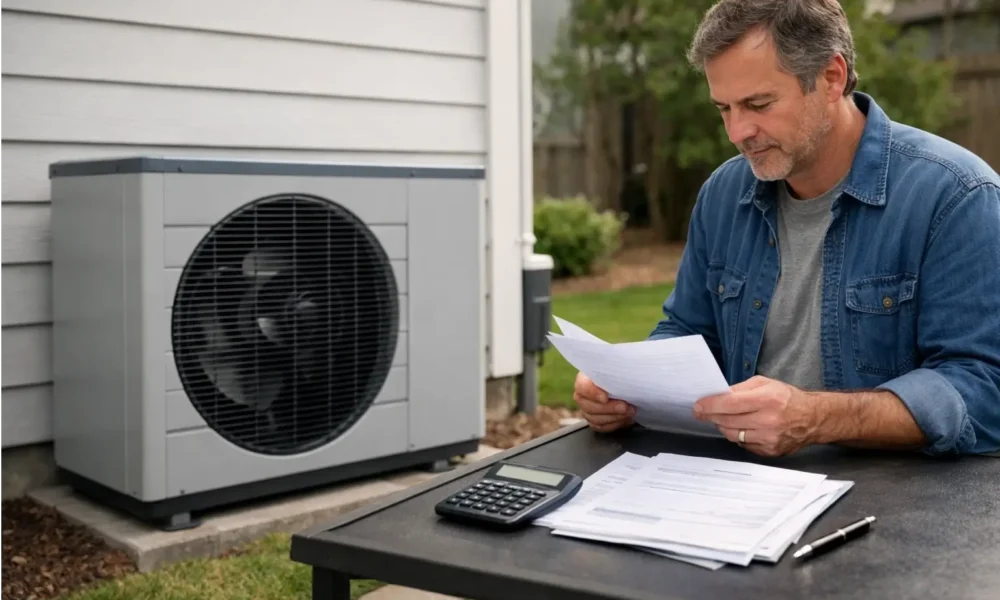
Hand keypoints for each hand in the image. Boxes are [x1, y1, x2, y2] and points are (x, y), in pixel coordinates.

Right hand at [574, 372, 635, 432]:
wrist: (628, 385)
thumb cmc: (622, 373)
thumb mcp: (619, 368)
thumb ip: (616, 370)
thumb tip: (623, 372)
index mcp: (585, 377)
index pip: (581, 386)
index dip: (592, 393)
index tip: (605, 397)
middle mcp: (582, 394)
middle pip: (587, 406)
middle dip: (609, 408)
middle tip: (626, 406)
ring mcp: (586, 409)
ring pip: (594, 418)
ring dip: (614, 417)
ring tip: (630, 411)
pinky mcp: (594, 420)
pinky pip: (600, 427)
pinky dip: (614, 424)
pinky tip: (625, 418)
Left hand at [692, 375, 818, 456]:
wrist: (812, 418)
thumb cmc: (786, 398)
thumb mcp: (765, 383)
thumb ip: (741, 388)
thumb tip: (718, 395)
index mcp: (768, 399)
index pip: (730, 403)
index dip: (710, 405)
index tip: (698, 406)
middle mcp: (769, 420)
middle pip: (728, 421)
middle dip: (712, 416)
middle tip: (703, 412)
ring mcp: (769, 438)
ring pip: (732, 435)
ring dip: (723, 426)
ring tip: (723, 418)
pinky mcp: (770, 451)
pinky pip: (743, 444)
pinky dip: (738, 436)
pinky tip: (742, 428)